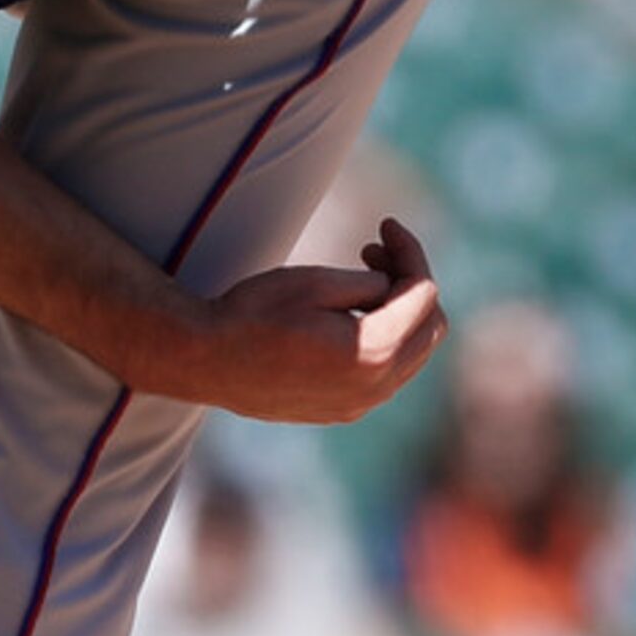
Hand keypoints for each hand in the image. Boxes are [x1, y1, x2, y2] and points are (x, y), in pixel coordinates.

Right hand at [159, 218, 447, 423]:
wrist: (206, 360)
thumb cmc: (255, 314)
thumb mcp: (316, 283)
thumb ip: (370, 284)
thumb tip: (394, 286)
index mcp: (374, 352)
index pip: (423, 295)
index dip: (411, 252)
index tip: (386, 224)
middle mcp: (375, 388)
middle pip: (429, 328)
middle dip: (410, 282)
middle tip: (372, 252)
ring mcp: (359, 405)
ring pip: (410, 354)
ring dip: (397, 311)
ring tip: (359, 277)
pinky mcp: (341, 411)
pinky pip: (384, 374)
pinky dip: (382, 338)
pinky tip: (347, 315)